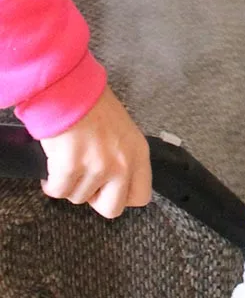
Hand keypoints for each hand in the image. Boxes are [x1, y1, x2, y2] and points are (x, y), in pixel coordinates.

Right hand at [40, 87, 151, 218]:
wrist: (69, 89)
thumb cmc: (93, 105)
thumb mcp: (124, 132)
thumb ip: (125, 158)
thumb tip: (115, 181)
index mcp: (139, 155)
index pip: (141, 197)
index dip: (121, 198)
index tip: (108, 190)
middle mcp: (122, 164)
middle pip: (112, 208)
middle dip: (95, 200)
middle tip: (86, 184)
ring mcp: (97, 167)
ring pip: (80, 198)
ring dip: (70, 186)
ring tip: (67, 169)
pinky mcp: (70, 166)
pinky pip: (59, 190)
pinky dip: (51, 185)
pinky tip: (51, 174)